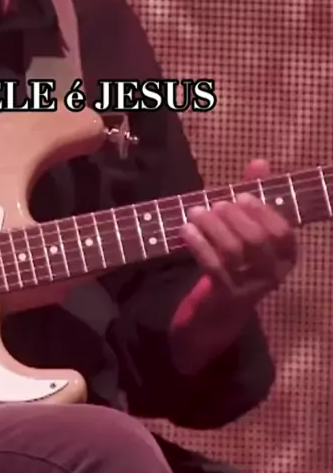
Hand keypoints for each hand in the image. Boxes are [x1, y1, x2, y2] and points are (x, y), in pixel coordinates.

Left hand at [182, 159, 297, 303]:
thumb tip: (259, 163)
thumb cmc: (238, 261)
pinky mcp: (228, 295)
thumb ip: (255, 196)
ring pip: (233, 250)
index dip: (261, 211)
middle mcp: (275, 273)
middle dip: (232, 216)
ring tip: (195, 212)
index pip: (282, 231)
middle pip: (256, 239)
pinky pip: (214, 265)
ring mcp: (252, 287)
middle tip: (214, 204)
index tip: (240, 196)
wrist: (219, 309)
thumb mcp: (247, 227)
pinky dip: (198, 244)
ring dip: (212, 226)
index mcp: (286, 255)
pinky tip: (186, 230)